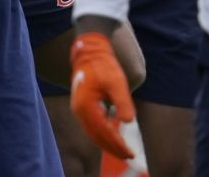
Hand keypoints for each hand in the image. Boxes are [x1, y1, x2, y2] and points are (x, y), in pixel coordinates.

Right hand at [69, 31, 134, 159]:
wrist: (90, 52)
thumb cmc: (103, 65)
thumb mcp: (116, 82)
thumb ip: (123, 102)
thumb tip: (129, 122)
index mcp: (86, 106)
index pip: (103, 132)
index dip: (116, 144)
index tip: (129, 152)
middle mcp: (79, 111)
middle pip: (96, 136)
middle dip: (112, 148)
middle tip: (128, 156)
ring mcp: (79, 110)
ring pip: (93, 133)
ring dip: (107, 143)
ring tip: (122, 150)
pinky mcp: (82, 107)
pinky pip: (92, 126)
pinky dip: (103, 134)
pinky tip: (114, 134)